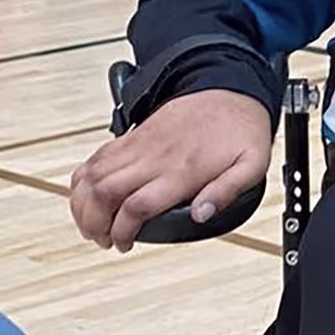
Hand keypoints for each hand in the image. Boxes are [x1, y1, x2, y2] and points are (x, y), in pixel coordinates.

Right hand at [70, 89, 272, 252]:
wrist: (230, 90)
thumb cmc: (241, 130)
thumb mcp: (251, 164)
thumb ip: (227, 192)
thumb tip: (201, 215)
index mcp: (183, 170)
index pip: (137, 206)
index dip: (122, 231)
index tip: (124, 244)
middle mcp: (155, 157)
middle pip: (104, 193)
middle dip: (94, 224)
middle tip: (103, 239)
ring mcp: (140, 144)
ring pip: (93, 175)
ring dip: (83, 204)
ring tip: (91, 224)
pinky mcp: (134, 135)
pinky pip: (96, 157)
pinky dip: (83, 179)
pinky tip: (87, 196)